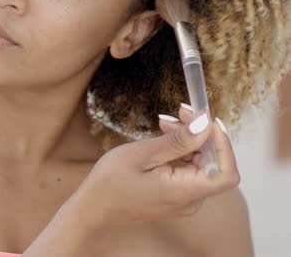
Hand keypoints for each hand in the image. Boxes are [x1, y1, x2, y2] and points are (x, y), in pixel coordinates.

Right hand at [72, 105, 239, 231]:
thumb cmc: (111, 183)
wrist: (93, 209)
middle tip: (179, 111)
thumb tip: (205, 125)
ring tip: (164, 121)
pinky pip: (186, 169)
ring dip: (188, 139)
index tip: (207, 119)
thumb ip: (177, 142)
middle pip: (212, 162)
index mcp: (185, 192)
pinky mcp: (174, 195)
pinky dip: (179, 149)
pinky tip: (164, 135)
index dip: (224, 144)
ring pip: (199, 163)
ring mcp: (183, 198)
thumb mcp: (142, 154)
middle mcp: (190, 199)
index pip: (227, 173)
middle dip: (200, 133)